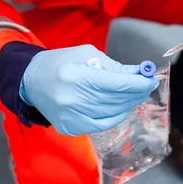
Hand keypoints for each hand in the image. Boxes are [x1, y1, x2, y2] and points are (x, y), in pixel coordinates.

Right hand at [19, 45, 158, 135]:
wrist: (30, 82)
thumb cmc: (60, 63)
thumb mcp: (87, 55)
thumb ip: (114, 66)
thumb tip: (140, 73)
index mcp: (76, 77)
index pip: (117, 84)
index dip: (138, 83)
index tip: (152, 78)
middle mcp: (73, 100)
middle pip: (117, 100)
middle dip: (137, 92)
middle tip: (148, 85)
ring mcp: (71, 117)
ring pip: (113, 114)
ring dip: (129, 104)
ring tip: (136, 94)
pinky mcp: (70, 128)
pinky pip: (102, 124)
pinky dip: (116, 115)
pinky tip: (122, 106)